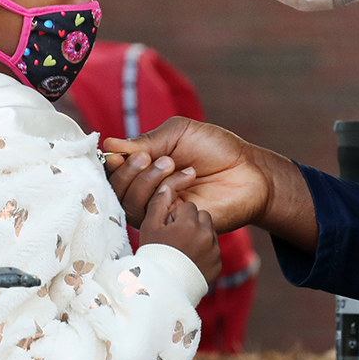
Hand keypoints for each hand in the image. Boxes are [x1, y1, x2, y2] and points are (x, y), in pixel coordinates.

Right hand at [104, 117, 317, 250]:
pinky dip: (168, 190)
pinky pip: (155, 215)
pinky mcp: (175, 225)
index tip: (124, 153)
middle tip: (152, 157)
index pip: (112, 172)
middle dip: (130, 171)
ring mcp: (160, 210)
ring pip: (131, 204)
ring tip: (173, 164)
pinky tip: (189, 177)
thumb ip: (146, 141)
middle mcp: (148, 191)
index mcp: (145, 167)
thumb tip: (109, 145)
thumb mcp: (179, 134)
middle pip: (116, 190)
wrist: (248, 171)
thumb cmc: (216, 149)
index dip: (112, 164)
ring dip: (149, 180)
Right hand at [138, 185, 220, 284]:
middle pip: (202, 217)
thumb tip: (167, 186)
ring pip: (210, 233)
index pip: (187, 207)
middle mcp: (207, 234)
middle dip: (191, 223)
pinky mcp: (218, 264)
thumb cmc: (152, 255)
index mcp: (190, 222)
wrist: (161, 288)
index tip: (168, 227)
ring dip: (200, 236)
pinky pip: (213, 251)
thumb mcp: (150, 227)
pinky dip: (205, 253)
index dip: (176, 216)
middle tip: (177, 237)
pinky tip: (191, 261)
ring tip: (183, 250)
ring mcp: (214, 250)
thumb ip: (158, 203)